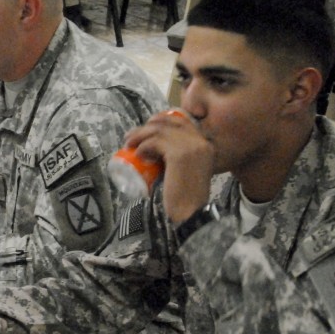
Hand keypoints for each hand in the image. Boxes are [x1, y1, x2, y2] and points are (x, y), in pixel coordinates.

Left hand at [121, 109, 213, 223]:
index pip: (183, 121)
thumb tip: (154, 148)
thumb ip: (177, 158)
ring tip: (128, 145)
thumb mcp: (183, 171)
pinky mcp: (180, 155)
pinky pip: (155, 143)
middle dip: (146, 126)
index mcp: (206, 145)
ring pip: (160, 131)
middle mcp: (202, 142)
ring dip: (139, 135)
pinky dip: (143, 146)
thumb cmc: (182, 197)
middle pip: (169, 123)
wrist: (188, 214)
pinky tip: (137, 154)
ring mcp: (192, 147)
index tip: (146, 126)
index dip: (162, 119)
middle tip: (130, 136)